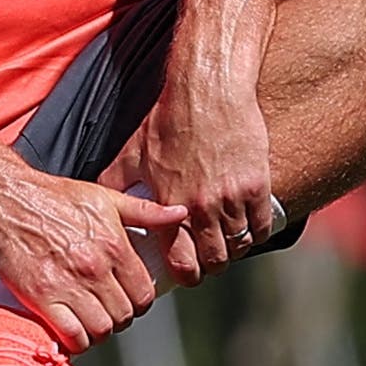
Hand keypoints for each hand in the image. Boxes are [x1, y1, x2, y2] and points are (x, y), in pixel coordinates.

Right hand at [0, 152, 194, 351]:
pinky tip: (71, 330)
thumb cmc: (54, 197)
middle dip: (118, 318)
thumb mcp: (104, 197)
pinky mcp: (42, 298)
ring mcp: (68, 285)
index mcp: (114, 245)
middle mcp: (95, 268)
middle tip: (106, 311)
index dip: (138, 303)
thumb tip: (180, 214)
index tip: (126, 300)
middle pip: (124, 316)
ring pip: (101, 330)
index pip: (143, 294)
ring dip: (98, 332)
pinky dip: (75, 341)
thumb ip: (145, 211)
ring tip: (90, 322)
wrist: (5, 200)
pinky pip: (71, 336)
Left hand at [103, 57, 282, 285]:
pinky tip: (247, 227)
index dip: (185, 275)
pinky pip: (261, 226)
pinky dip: (255, 232)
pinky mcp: (256, 186)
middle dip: (210, 265)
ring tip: (226, 243)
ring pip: (238, 246)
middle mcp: (202, 209)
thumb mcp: (133, 152)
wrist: (209, 91)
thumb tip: (103, 203)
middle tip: (208, 260)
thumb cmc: (168, 120)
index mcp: (170, 206)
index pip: (182, 263)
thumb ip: (117, 183)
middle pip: (213, 261)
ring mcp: (231, 198)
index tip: (186, 273)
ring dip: (232, 248)